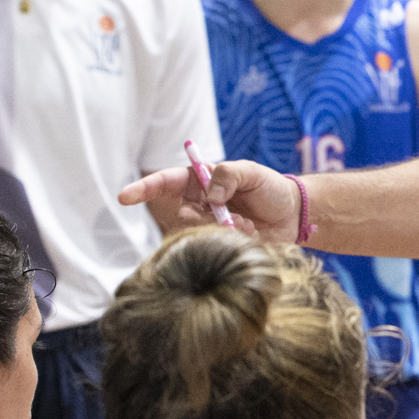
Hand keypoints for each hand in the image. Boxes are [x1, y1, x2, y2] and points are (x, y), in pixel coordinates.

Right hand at [118, 160, 303, 241]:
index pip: (165, 183)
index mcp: (199, 183)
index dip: (143, 189)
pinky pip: (216, 247)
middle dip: (208, 216)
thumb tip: (210, 195)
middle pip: (182, 215)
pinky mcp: (220, 245)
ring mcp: (209, 227)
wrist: (293, 215)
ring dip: (226, 228)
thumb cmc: (271, 188)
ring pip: (199, 234)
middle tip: (233, 211)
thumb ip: (227, 175)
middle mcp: (199, 205)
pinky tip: (252, 233)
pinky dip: (237, 239)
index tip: (124, 197)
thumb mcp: (252, 172)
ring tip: (247, 222)